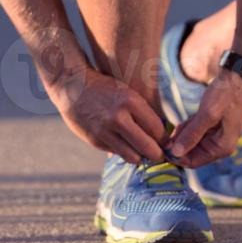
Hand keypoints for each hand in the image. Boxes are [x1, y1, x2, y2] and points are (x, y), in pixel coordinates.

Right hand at [48, 65, 166, 163]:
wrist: (73, 85)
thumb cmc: (105, 88)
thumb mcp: (127, 92)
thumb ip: (143, 111)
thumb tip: (163, 133)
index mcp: (131, 101)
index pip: (158, 130)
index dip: (166, 140)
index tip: (168, 143)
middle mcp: (119, 117)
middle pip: (149, 148)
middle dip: (158, 154)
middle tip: (160, 154)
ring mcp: (106, 131)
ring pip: (134, 157)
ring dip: (140, 156)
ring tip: (143, 151)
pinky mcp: (96, 140)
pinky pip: (118, 153)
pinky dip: (124, 152)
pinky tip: (125, 145)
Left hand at [168, 69, 241, 167]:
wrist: (239, 75)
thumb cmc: (226, 94)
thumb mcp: (208, 115)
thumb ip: (192, 134)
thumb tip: (175, 153)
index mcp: (221, 147)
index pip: (193, 162)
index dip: (176, 157)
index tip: (162, 148)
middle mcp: (220, 144)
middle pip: (192, 152)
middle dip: (178, 145)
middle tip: (164, 136)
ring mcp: (216, 133)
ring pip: (192, 141)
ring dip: (181, 136)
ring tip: (170, 128)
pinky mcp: (213, 123)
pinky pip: (196, 131)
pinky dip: (187, 128)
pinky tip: (179, 124)